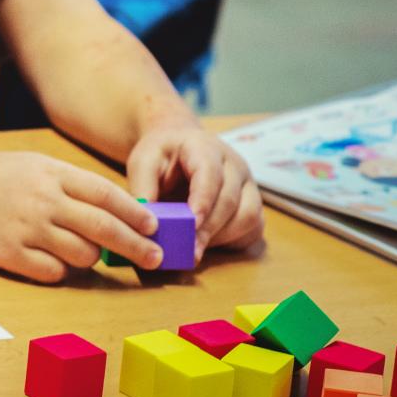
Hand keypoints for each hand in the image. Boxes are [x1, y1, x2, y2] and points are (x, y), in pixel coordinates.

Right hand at [0, 146, 161, 281]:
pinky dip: (63, 270)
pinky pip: (54, 273)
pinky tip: (56, 260)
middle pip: (103, 228)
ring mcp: (26, 229)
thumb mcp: (38, 166)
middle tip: (154, 257)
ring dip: (93, 258)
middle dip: (135, 246)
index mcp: (51, 174)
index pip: (106, 195)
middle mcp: (42, 201)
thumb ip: (75, 186)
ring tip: (87, 252)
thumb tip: (122, 213)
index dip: (135, 214)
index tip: (154, 228)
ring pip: (83, 255)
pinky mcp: (10, 255)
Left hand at [126, 121, 263, 256]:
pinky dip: (234, 240)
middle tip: (190, 250)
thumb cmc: (160, 155)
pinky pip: (253, 226)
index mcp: (205, 148)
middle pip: (230, 200)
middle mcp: (233, 165)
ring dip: (223, 236)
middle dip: (209, 228)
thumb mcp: (143, 162)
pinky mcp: (251, 202)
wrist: (177, 146)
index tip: (192, 224)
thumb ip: (143, 188)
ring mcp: (247, 184)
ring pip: (248, 215)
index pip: (210, 174)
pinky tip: (210, 245)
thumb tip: (147, 222)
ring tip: (196, 250)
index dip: (203, 201)